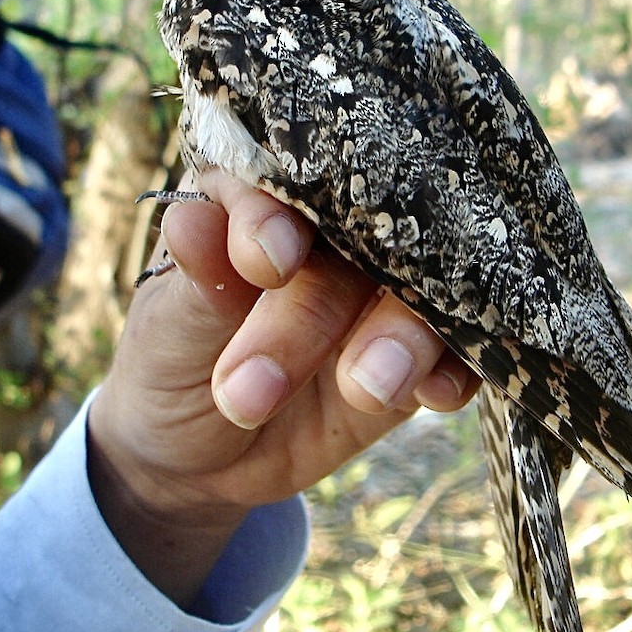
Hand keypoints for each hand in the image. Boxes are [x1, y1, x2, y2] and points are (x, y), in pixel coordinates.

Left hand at [86, 170, 479, 606]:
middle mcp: (336, 231)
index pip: (282, 177)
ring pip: (420, 288)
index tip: (267, 264)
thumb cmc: (172, 361)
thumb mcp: (171, 326)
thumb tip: (191, 221)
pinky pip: (460, 347)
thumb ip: (199, 278)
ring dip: (401, 337)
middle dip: (321, 309)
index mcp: (266, 196)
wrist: (196, 455)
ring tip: (365, 390)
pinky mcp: (419, 350)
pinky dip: (454, 367)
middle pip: (361, 235)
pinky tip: (434, 394)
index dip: (277, 213)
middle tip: (258, 388)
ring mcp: (384, 288)